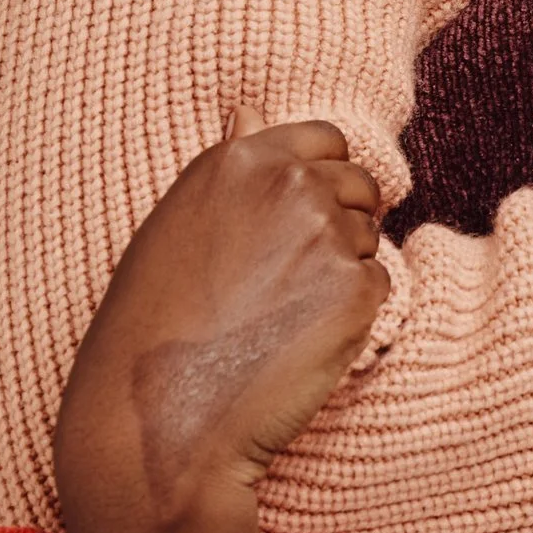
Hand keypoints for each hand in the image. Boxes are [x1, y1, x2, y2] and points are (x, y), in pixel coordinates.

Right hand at [53, 107, 389, 532]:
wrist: (159, 421)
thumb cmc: (153, 330)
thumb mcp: (175, 226)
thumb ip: (228, 169)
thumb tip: (249, 111)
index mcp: (239, 160)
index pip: (326, 139)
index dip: (323, 177)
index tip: (299, 220)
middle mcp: (290, 183)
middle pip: (359, 184)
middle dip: (341, 222)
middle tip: (287, 284)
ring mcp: (328, 234)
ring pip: (369, 237)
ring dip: (343, 270)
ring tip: (280, 318)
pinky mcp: (358, 289)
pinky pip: (379, 286)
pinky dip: (352, 315)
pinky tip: (299, 343)